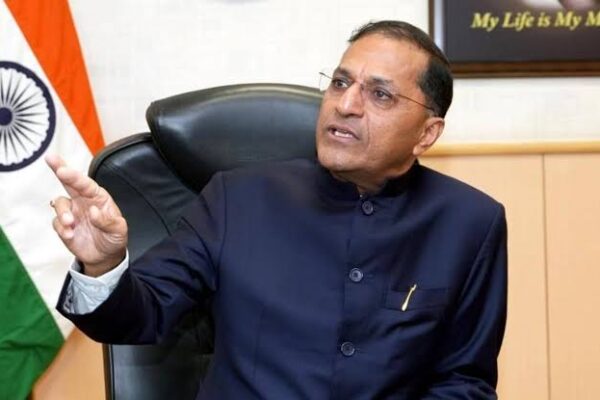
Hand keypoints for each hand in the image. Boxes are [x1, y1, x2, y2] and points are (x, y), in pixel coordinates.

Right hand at [46, 154, 127, 276]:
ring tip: (70, 223)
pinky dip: (61, 228)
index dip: (74, 176)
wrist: (105, 256)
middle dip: (59, 169)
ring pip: (59, 204)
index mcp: (98, 197)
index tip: (63, 170)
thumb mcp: (118, 230)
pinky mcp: (63, 226)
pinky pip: (56, 223)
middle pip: (68, 182)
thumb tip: (93, 211)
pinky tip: (70, 235)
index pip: (86, 184)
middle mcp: (83, 201)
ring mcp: (72, 212)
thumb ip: (107, 221)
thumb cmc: (114, 237)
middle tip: (51, 159)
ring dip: (62, 212)